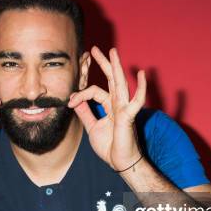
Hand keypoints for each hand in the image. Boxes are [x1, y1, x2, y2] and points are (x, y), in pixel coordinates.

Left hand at [68, 46, 145, 170]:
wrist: (119, 162)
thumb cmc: (110, 146)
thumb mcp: (92, 127)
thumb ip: (85, 113)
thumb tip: (75, 101)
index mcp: (109, 105)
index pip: (94, 91)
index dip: (80, 94)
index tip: (70, 102)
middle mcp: (117, 104)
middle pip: (110, 79)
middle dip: (103, 63)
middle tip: (94, 49)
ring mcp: (124, 108)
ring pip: (120, 83)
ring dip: (116, 67)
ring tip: (113, 52)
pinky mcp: (129, 116)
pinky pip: (137, 100)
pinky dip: (141, 87)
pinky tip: (141, 74)